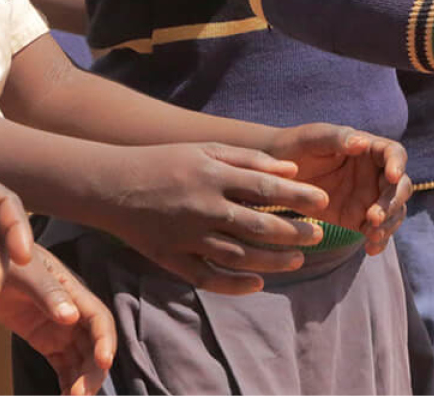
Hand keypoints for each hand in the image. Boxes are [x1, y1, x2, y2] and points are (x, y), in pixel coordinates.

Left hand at [0, 248, 114, 396]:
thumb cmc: (6, 260)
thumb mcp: (25, 272)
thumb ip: (48, 292)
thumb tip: (72, 317)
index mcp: (74, 291)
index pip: (99, 319)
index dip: (105, 340)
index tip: (104, 362)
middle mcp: (74, 312)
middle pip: (93, 345)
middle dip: (92, 372)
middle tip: (79, 396)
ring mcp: (61, 329)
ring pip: (81, 359)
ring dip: (80, 382)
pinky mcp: (47, 341)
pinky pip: (63, 365)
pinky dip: (66, 382)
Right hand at [94, 142, 330, 295]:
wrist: (112, 185)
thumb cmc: (164, 162)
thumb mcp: (205, 150)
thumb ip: (249, 160)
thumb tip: (292, 171)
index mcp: (213, 177)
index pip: (267, 190)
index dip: (299, 197)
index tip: (322, 202)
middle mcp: (203, 208)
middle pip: (259, 226)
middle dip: (294, 233)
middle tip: (318, 235)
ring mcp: (187, 237)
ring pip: (240, 256)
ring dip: (273, 261)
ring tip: (298, 261)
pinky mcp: (172, 259)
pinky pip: (208, 278)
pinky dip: (235, 284)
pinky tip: (258, 283)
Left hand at [263, 124, 411, 255]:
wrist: (275, 176)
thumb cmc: (296, 147)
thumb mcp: (313, 139)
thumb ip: (337, 138)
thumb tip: (362, 142)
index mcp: (369, 148)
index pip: (394, 153)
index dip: (398, 164)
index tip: (393, 177)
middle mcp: (375, 173)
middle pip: (399, 187)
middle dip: (392, 202)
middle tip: (374, 216)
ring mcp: (369, 198)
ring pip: (393, 211)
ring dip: (389, 223)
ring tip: (371, 234)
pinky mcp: (357, 219)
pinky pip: (377, 231)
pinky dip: (379, 241)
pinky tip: (370, 249)